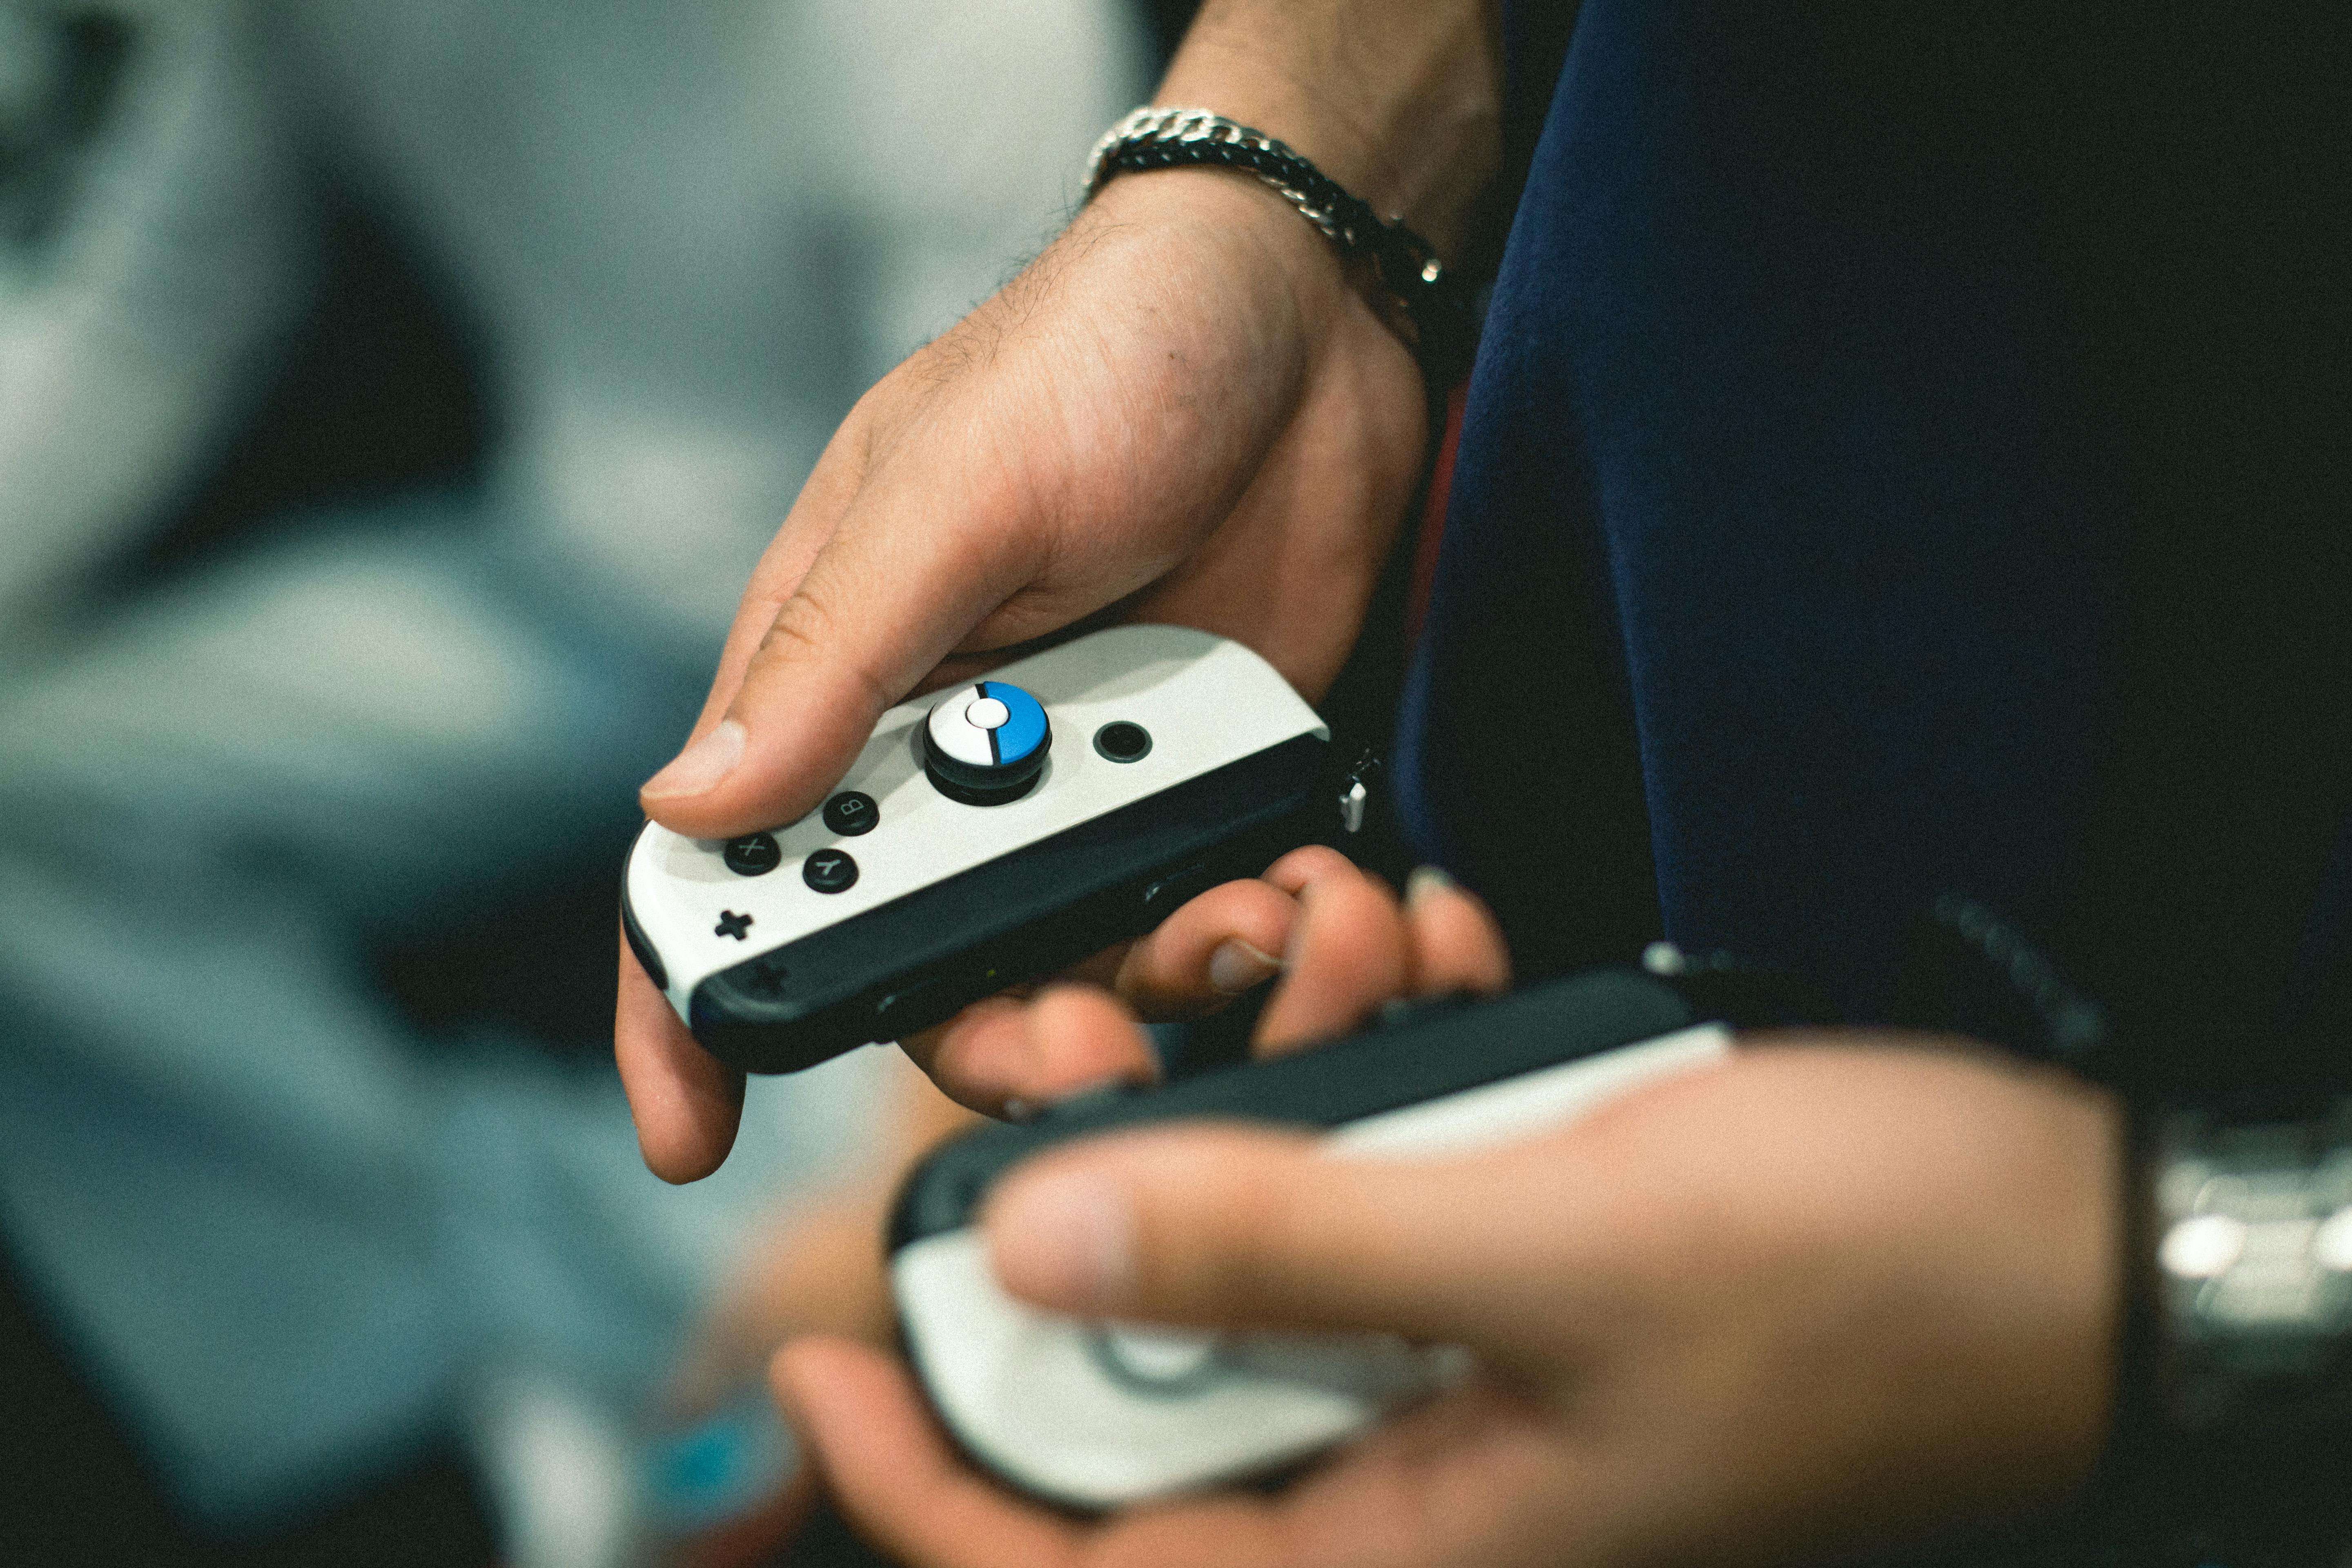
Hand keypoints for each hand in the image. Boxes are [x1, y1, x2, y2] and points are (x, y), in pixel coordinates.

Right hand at [613, 0, 1503, 1181]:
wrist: (1310, 314)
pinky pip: (1198, 911)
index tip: (688, 1130)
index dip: (691, 1005)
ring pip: (1069, 963)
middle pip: (916, 963)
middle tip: (1078, 1049)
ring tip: (1232, 932)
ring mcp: (1078, 782)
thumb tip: (686, 807)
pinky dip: (1240, 930)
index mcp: (839, 684)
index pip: (726, 866)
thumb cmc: (1102, 356)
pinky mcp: (1200, 785)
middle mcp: (949, 757)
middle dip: (987, 1035)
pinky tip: (1289, 895)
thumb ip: (832, 658)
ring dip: (1138, 989)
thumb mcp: (949, 492)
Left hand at [771, 929, 2119, 1566]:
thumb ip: (1279, 1245)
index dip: (928, 1481)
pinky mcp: (1516, 1269)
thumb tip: (1033, 1243)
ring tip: (1346, 947)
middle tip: (1158, 1023)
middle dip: (1141, 1183)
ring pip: (1276, 1247)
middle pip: (1164, 1371)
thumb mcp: (1542, 1245)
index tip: (818, 1365)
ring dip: (1281, 1090)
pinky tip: (1451, 965)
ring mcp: (1469, 1363)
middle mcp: (1419, 1466)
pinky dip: (1392, 1070)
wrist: (2065, 1240)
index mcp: (1407, 1536)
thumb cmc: (1854, 1280)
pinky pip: (1385, 1185)